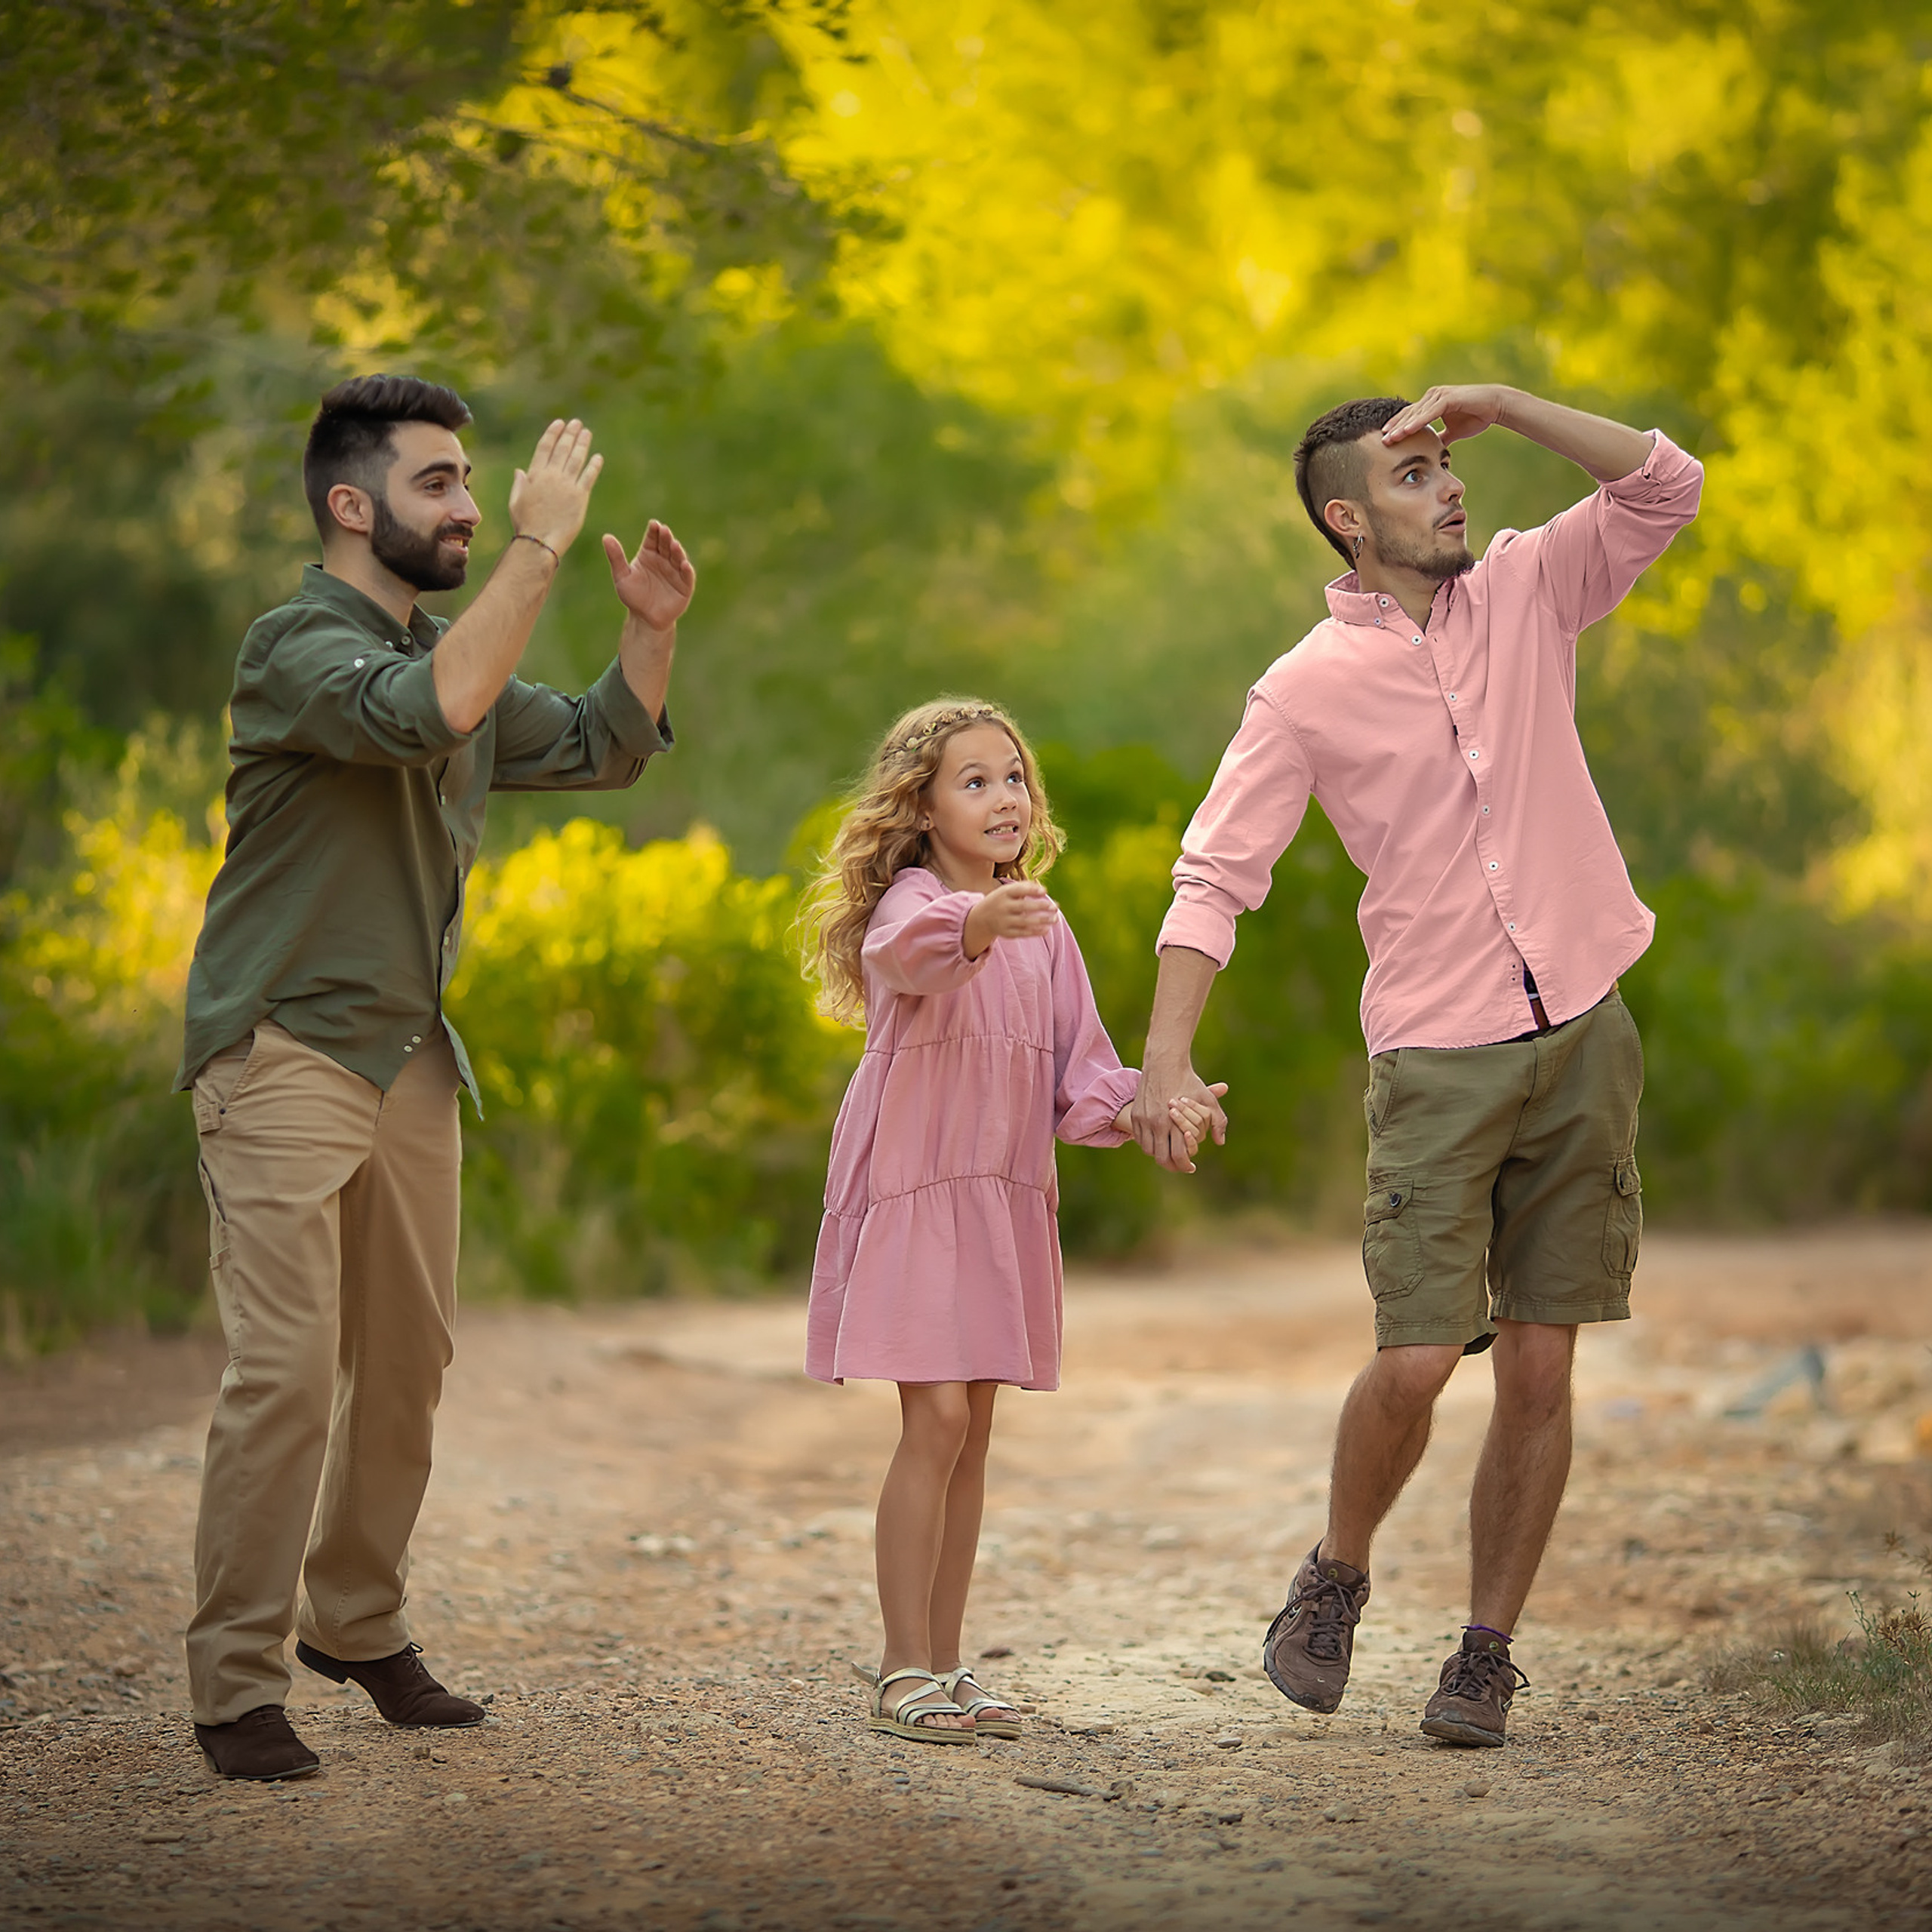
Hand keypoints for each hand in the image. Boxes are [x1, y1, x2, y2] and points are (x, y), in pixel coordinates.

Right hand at [509, 418, 603, 554]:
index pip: (545, 447)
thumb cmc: (525, 524)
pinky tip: (598, 457)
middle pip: (563, 449)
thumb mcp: (516, 501)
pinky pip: (589, 477)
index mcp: (535, 475)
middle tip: (577, 423)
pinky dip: (594, 465)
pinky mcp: (580, 497)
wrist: (539, 541)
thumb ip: (520, 483)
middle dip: (570, 433)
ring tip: (587, 433)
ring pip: (577, 458)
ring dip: (583, 443)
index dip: (553, 433)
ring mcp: (567, 485)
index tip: (559, 423)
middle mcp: (552, 476)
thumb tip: (520, 471)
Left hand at [603, 519, 695, 631]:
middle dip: (666, 538)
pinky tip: (684, 564)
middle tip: (664, 531)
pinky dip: (687, 570)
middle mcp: (664, 560)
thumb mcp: (622, 576)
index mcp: (649, 554)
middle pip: (666, 545)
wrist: (645, 618)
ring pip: (678, 558)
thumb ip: (616, 557)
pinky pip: (687, 577)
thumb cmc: (633, 596)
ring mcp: (675, 572)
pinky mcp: (685, 586)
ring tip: (674, 545)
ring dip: (677, 551)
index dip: (654, 531)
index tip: (653, 524)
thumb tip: (606, 537)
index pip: (652, 539)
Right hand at [962, 880, 1056, 957]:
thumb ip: (1025, 887)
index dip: (1032, 890)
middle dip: (1041, 906)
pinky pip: (1023, 933)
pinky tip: (1046, 929)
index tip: (1044, 891)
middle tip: (1056, 907)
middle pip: (1024, 907)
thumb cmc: (1002, 900)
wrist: (981, 918)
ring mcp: (1004, 921)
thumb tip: (1044, 890)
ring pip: (1025, 922)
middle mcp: (1003, 907)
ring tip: (1055, 919)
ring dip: (1042, 920)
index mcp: (1003, 893)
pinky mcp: (1006, 933)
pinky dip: (1035, 932)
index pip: (1018, 890)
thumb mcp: (1008, 890)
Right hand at [1130, 1068, 1228, 1172]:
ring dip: (1159, 1154)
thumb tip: (1220, 1142)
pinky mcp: (1136, 1114)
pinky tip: (1159, 1141)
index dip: (1185, 1165)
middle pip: (1161, 1158)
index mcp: (1174, 1122)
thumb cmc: (1189, 1081)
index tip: (1191, 1167)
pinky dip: (1149, 1143)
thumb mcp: (1207, 1100)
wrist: (1164, 1062)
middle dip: (1172, 1165)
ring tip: (1170, 1154)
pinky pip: (1140, 1138)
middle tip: (1180, 1165)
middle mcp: (1156, 1123)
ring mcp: (1143, 1119)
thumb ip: (1217, 1121)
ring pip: (1149, 1150)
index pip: (1178, 1155)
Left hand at [1380, 384, 1511, 448]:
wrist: (1495, 406)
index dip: (1398, 428)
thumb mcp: (1453, 431)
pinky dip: (1417, 422)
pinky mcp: (1447, 398)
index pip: (1410, 417)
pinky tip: (1406, 430)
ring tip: (1390, 438)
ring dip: (1402, 426)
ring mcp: (1439, 396)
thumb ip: (1441, 438)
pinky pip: (1428, 412)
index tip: (1386, 440)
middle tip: (1381, 440)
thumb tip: (1434, 449)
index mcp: (1431, 404)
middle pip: (1408, 414)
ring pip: (1416, 413)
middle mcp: (1432, 397)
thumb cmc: (1476, 416)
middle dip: (1395, 428)